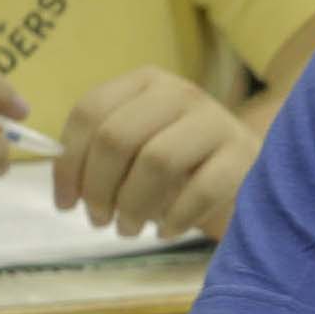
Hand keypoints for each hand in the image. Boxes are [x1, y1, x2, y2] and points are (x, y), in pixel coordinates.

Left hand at [55, 67, 256, 240]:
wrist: (249, 170)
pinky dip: (176, 217)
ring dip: (133, 205)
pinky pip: (201, 188)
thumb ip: (99, 156)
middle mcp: (181, 92)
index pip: (90, 111)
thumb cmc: (179, 164)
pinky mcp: (244, 154)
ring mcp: (216, 119)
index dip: (68, 162)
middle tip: (99, 220)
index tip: (65, 203)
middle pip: (118, 136)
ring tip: (127, 229)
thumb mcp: (136, 148)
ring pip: (157, 161)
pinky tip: (167, 231)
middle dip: (98, 187)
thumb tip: (67, 191)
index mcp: (146, 82)